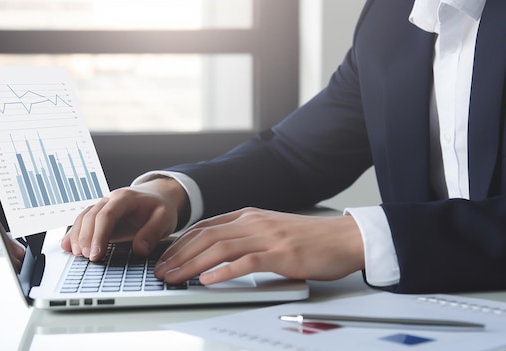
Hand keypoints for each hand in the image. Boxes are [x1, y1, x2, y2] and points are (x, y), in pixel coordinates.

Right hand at [61, 177, 188, 260]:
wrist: (159, 197)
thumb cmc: (161, 208)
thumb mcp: (165, 219)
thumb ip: (153, 233)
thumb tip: (139, 249)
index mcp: (125, 198)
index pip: (106, 215)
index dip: (99, 235)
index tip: (97, 254)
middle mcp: (110, 200)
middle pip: (91, 217)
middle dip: (86, 238)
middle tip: (88, 258)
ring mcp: (103, 207)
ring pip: (83, 218)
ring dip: (78, 237)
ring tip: (78, 255)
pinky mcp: (99, 216)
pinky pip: (82, 222)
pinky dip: (74, 234)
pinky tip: (68, 246)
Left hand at [154, 207, 364, 284]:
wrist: (344, 238)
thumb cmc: (309, 238)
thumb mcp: (271, 230)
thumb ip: (245, 236)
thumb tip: (216, 252)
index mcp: (249, 215)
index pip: (205, 227)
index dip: (180, 243)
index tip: (165, 258)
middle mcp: (254, 222)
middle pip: (206, 237)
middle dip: (178, 255)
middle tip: (161, 272)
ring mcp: (267, 237)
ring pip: (219, 248)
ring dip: (192, 264)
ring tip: (175, 278)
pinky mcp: (281, 254)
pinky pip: (246, 262)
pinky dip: (223, 272)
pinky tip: (207, 281)